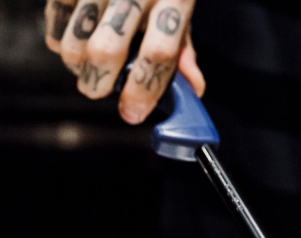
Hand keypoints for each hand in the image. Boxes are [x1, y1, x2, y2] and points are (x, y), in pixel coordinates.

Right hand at [44, 0, 204, 124]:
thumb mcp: (181, 12)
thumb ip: (185, 52)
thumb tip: (194, 90)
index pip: (158, 53)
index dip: (144, 90)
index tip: (132, 112)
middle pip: (107, 51)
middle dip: (99, 83)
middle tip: (99, 91)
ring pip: (76, 40)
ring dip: (78, 66)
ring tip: (87, 67)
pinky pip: (57, 18)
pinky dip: (59, 39)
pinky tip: (74, 40)